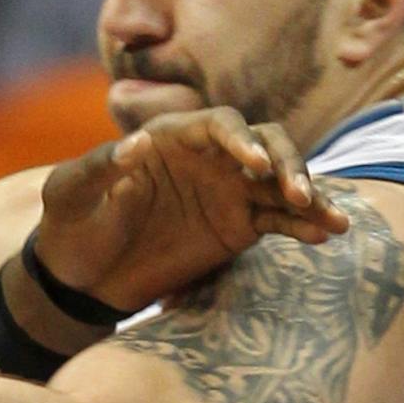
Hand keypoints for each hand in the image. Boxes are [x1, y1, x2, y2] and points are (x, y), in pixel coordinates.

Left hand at [32, 107, 348, 314]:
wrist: (80, 276)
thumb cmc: (70, 224)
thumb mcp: (69, 193)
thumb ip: (99, 167)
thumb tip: (136, 145)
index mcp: (171, 138)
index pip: (219, 126)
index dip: (241, 140)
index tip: (254, 165)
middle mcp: (208, 158)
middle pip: (265, 144)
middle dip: (287, 164)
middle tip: (297, 193)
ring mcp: (228, 192)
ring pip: (281, 183)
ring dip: (310, 196)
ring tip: (334, 221)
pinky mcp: (238, 227)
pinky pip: (279, 221)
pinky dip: (302, 226)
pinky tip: (322, 236)